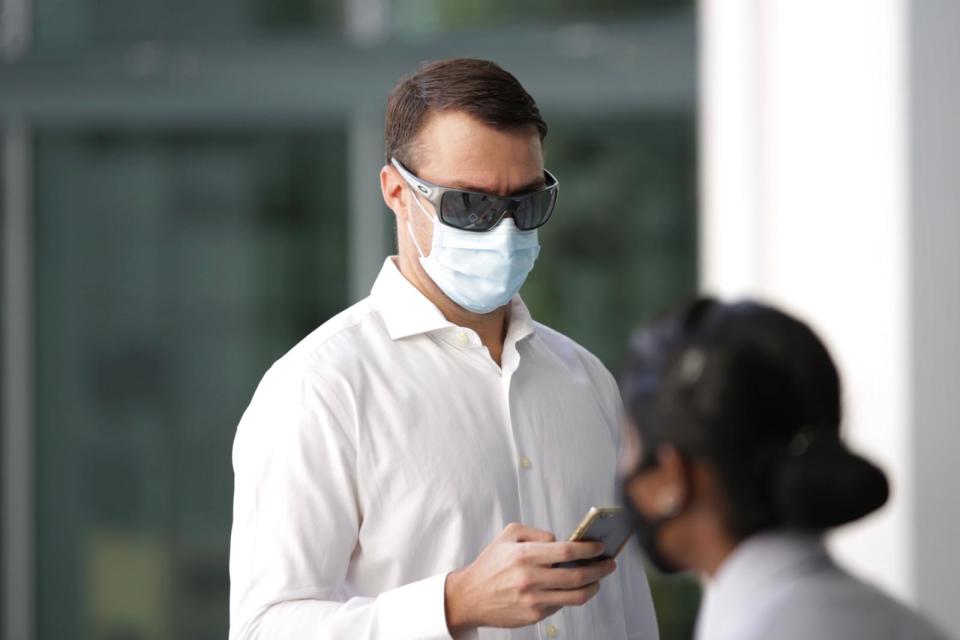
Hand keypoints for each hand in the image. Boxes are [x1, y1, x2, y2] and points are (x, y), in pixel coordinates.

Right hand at [443, 522, 616, 633]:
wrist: (470, 596)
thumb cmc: (490, 564)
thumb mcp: (508, 535)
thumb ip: (536, 532)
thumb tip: (560, 540)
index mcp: (524, 555)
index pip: (567, 551)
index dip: (589, 549)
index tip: (600, 547)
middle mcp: (530, 578)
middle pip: (577, 576)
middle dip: (600, 569)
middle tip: (609, 563)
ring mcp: (533, 600)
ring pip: (576, 596)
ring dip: (593, 586)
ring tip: (598, 579)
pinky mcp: (534, 615)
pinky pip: (561, 605)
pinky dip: (572, 596)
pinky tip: (574, 588)